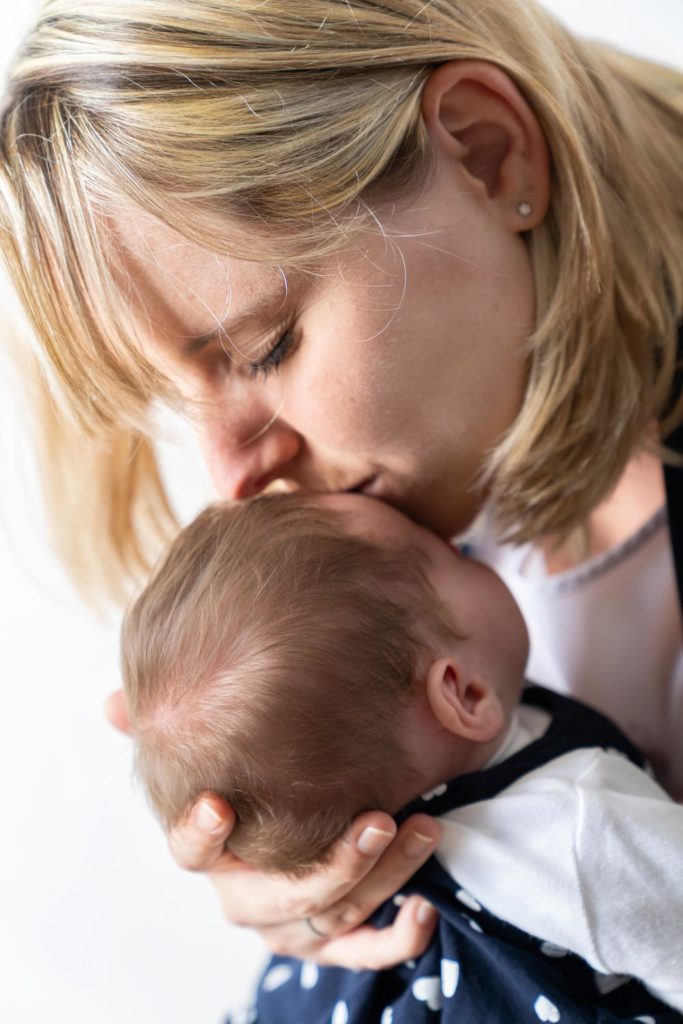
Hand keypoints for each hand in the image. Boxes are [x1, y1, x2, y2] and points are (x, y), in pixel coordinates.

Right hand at [105, 689, 440, 969]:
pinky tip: (426, 909)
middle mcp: (248, 901)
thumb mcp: (214, 754)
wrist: (294, 831)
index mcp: (214, 858)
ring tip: (424, 828)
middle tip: (377, 816)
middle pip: (286, 896)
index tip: (218, 800)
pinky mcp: (335, 942)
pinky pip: (366, 952)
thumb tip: (110, 703)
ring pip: (336, 915)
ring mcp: (292, 927)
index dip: (200, 832)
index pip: (192, 854)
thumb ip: (167, 730)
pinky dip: (398, 938)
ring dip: (384, 876)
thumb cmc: (251, 785)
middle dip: (334, 861)